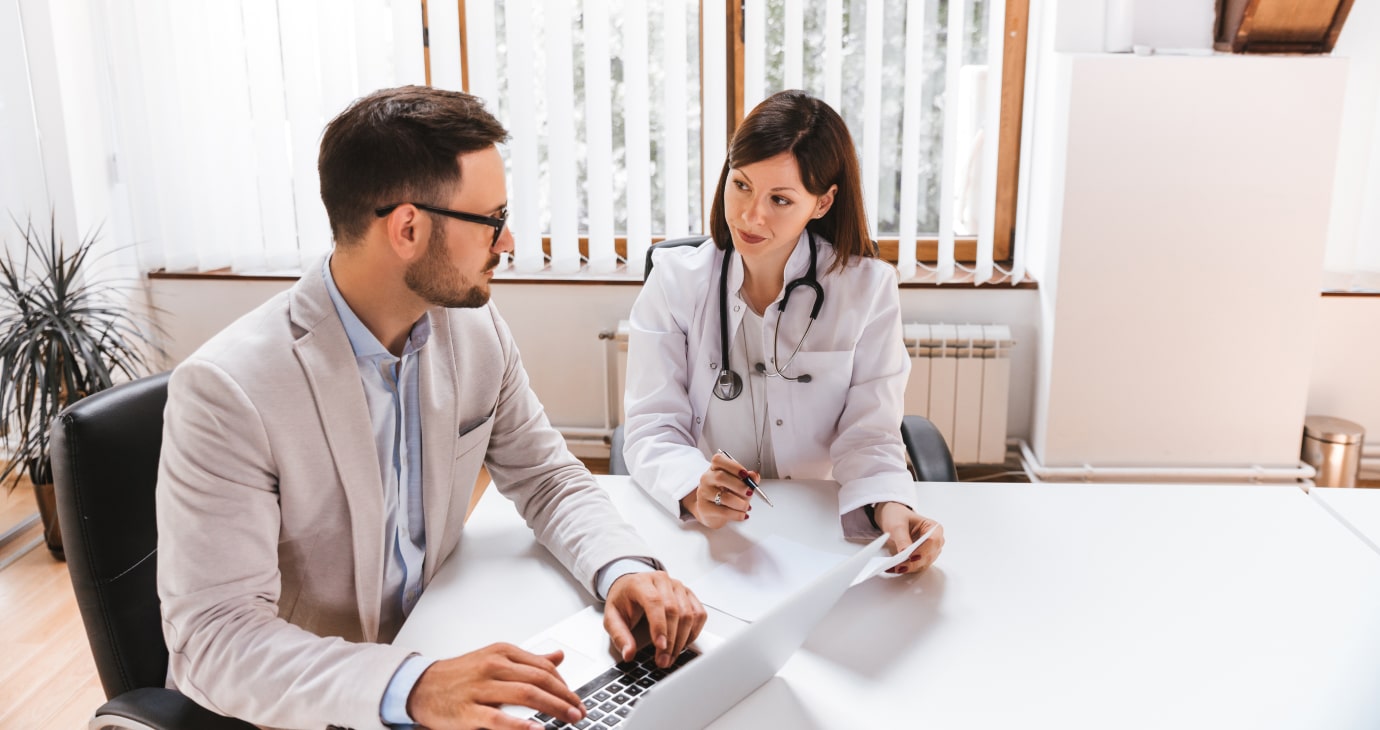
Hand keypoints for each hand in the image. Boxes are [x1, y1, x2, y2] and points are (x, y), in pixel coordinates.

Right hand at [406, 643, 584, 729]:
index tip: (575, 698)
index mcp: (502, 652)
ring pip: (526, 694)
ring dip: (553, 707)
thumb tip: (559, 655)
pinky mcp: (468, 711)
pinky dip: (520, 726)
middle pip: (540, 679)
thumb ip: (528, 660)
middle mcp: (493, 666)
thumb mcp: (494, 659)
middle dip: (565, 696)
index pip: (543, 666)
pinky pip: (499, 719)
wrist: (420, 686)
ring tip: (569, 718)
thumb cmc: (459, 675)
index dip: (565, 683)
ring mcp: (480, 688)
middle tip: (579, 710)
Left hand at [604, 571, 707, 668]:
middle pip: (674, 610)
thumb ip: (619, 635)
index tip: (659, 647)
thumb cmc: (623, 600)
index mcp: (640, 583)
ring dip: (682, 640)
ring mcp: (678, 586)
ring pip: (689, 614)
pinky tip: (682, 643)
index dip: (659, 625)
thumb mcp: (612, 617)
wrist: (631, 586)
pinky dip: (693, 632)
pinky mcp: (688, 594)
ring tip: (671, 656)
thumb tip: (628, 653)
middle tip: (663, 660)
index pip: (654, 601)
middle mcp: (662, 581)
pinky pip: (699, 614)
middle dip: (671, 640)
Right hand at [679, 452, 757, 527]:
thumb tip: (754, 476)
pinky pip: (723, 511)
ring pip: (724, 497)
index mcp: (715, 468)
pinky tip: (742, 514)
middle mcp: (706, 478)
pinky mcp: (704, 508)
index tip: (745, 474)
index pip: (719, 460)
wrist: (712, 512)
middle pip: (720, 477)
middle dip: (739, 486)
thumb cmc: (726, 494)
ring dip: (740, 503)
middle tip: (749, 492)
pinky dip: (737, 514)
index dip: (733, 466)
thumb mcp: (739, 485)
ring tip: (746, 506)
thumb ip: (748, 479)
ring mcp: (703, 493)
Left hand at [874, 502, 944, 573]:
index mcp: (934, 528)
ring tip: (893, 568)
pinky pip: (915, 567)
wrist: (893, 518)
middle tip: (899, 565)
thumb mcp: (898, 525)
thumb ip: (902, 539)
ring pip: (922, 564)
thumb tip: (905, 553)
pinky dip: (905, 568)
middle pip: (928, 556)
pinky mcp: (921, 560)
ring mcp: (929, 552)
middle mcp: (935, 542)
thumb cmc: (898, 517)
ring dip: (908, 568)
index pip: (933, 541)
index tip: (911, 557)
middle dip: (914, 563)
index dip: (923, 550)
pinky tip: (894, 568)